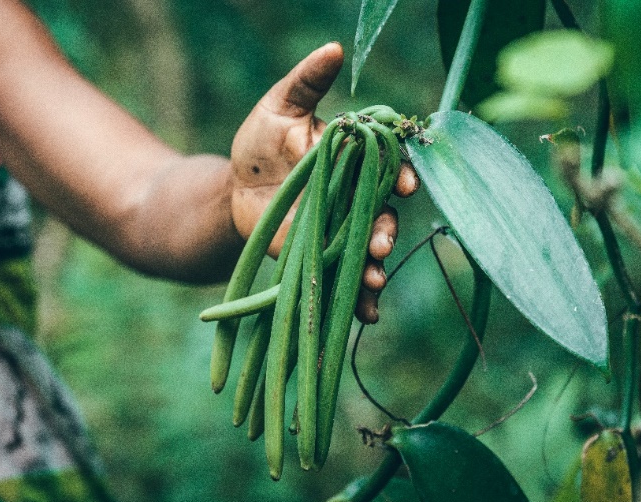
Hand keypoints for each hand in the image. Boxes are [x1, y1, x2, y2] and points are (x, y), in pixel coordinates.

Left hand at [229, 42, 418, 322]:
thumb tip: (334, 48)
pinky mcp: (324, 257)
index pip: (389, 165)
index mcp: (355, 160)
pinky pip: (347, 278)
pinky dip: (359, 298)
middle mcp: (357, 196)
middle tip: (378, 243)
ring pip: (369, 250)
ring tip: (371, 282)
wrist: (234, 191)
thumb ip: (307, 82)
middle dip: (385, 230)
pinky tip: (366, 314)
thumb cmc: (259, 144)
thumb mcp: (278, 108)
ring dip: (374, 268)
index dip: (403, 175)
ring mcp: (342, 230)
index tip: (407, 185)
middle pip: (383, 214)